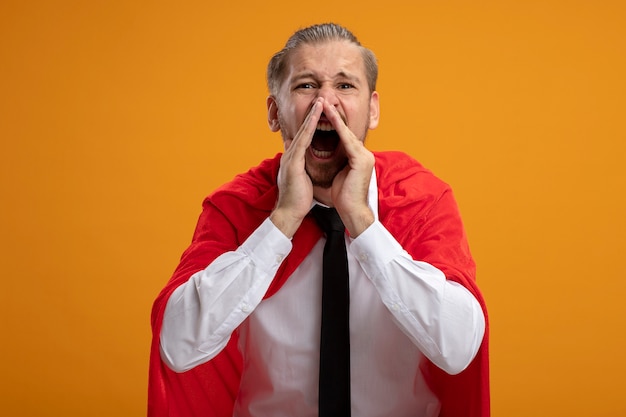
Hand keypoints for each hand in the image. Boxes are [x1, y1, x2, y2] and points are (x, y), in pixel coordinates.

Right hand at [270, 98, 323, 237]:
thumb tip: (307, 163)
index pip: (304, 137)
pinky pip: (303, 142)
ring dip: (311, 117)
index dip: (311, 124)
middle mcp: (290, 155)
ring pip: (302, 133)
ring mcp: (290, 158)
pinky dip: (309, 130)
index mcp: (294, 159)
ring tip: (320, 104)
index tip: (320, 113)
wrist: (290, 212)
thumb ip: (304, 168)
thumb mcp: (303, 179)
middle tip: (320, 100)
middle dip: (312, 115)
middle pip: (302, 130)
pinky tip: (315, 120)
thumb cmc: (298, 199)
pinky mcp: (293, 163)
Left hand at [322, 101, 374, 236]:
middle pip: (346, 132)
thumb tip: (315, 155)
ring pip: (347, 133)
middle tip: (322, 102)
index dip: (333, 125)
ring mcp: (365, 157)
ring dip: (335, 118)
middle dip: (333, 116)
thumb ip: (330, 163)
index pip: (344, 138)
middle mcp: (364, 155)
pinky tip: (330, 119)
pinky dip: (338, 129)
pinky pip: (347, 141)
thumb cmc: (341, 198)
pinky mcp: (362, 160)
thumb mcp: (334, 174)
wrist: (351, 212)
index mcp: (358, 158)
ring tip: (324, 105)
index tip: (321, 113)